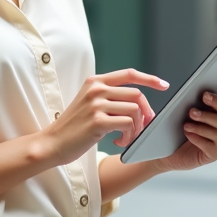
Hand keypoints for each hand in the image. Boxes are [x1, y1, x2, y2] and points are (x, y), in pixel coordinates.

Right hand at [43, 69, 166, 164]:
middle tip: (143, 127)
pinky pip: (128, 124)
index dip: (149, 78)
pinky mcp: (97, 120)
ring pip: (135, 110)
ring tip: (125, 138)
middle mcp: (96, 88)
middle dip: (146, 112)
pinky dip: (129, 136)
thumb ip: (110, 98)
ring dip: (137, 129)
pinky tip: (118, 142)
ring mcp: (96, 104)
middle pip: (137, 94)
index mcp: (95, 81)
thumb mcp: (90, 104)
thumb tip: (141, 104)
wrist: (52, 143)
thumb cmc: (74, 128)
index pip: (129, 73)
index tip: (164, 85)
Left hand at [153, 76, 216, 172]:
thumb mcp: (182, 110)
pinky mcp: (213, 154)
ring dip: (202, 122)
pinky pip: (211, 145)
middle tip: (204, 97)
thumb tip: (197, 89)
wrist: (166, 152)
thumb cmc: (175, 129)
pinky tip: (188, 134)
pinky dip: (198, 138)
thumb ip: (193, 100)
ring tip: (187, 120)